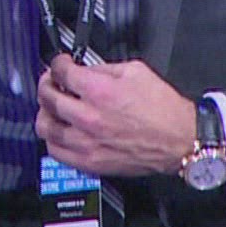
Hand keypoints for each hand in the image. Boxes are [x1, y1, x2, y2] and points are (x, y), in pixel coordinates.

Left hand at [35, 55, 194, 177]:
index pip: (61, 72)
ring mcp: (86, 142)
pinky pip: (55, 151)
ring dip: (45, 112)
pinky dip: (52, 138)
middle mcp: (88, 117)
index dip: (57, 64)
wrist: (181, 140)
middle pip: (48, 97)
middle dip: (47, 84)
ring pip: (45, 125)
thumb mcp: (136, 71)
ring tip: (52, 107)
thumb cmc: (164, 111)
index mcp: (100, 91)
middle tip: (52, 82)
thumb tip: (84, 70)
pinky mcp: (90, 162)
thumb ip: (103, 68)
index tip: (59, 65)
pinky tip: (60, 130)